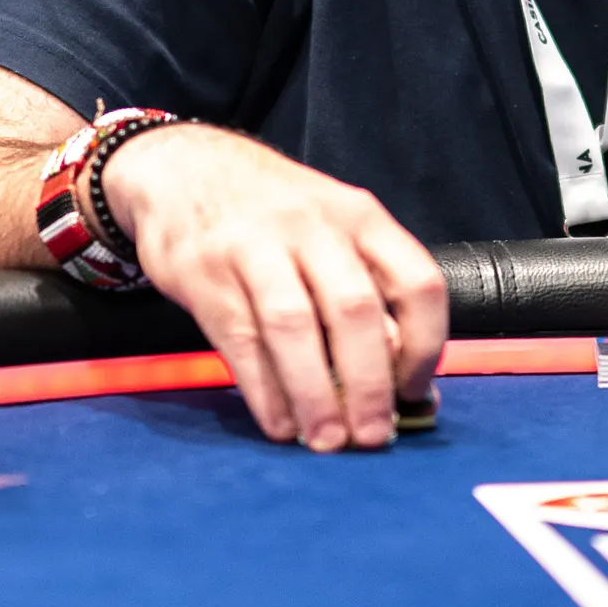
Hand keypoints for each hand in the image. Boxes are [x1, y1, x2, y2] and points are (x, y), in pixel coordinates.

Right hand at [100, 127, 447, 449]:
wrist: (183, 166)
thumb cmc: (274, 211)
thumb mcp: (332, 229)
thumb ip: (370, 292)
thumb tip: (410, 386)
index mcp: (360, 216)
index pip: (416, 282)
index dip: (425, 346)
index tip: (416, 392)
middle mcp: (313, 226)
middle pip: (355, 310)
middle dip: (369, 383)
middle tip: (371, 436)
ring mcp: (255, 247)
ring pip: (295, 327)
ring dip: (315, 394)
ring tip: (326, 440)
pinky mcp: (206, 273)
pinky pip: (242, 340)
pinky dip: (265, 390)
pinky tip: (280, 423)